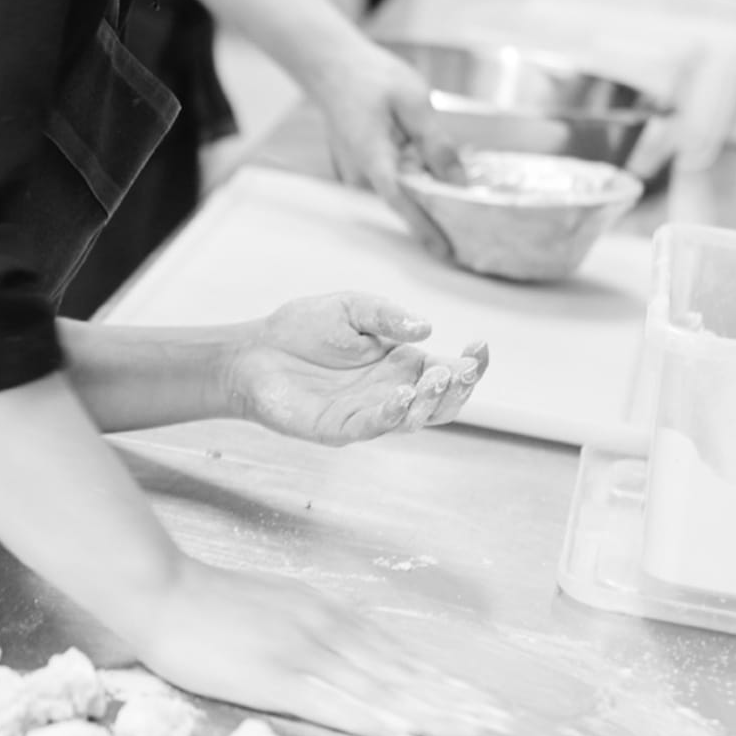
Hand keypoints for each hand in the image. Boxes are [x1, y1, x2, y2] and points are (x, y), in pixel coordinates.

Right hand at [134, 556, 509, 735]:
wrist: (161, 589)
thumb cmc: (205, 604)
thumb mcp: (272, 609)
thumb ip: (308, 632)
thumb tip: (340, 657)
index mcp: (328, 617)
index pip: (398, 657)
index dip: (442, 684)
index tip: (481, 704)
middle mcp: (330, 631)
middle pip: (404, 673)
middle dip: (454, 703)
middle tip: (501, 727)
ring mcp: (307, 652)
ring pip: (385, 688)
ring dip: (434, 713)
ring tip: (476, 734)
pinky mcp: (280, 675)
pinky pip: (338, 702)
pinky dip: (378, 717)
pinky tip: (408, 733)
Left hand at [228, 292, 486, 444]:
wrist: (254, 351)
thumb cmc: (303, 329)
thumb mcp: (350, 307)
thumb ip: (387, 316)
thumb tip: (426, 328)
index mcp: (401, 363)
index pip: (449, 370)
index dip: (472, 364)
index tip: (480, 346)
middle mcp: (391, 391)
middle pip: (441, 402)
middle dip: (459, 389)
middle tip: (462, 369)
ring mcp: (368, 413)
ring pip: (414, 419)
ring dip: (431, 402)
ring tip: (437, 378)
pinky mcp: (340, 428)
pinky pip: (374, 426)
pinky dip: (392, 414)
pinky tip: (400, 395)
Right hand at [315, 35, 462, 255]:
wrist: (331, 66)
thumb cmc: (370, 77)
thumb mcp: (414, 102)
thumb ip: (436, 144)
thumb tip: (457, 181)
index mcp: (372, 156)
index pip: (401, 203)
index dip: (425, 229)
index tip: (447, 252)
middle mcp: (360, 173)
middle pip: (405, 202)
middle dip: (437, 211)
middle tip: (473, 220)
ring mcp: (356, 173)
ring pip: (400, 191)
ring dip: (426, 190)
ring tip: (457, 185)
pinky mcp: (360, 168)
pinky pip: (392, 180)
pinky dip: (414, 177)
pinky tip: (429, 162)